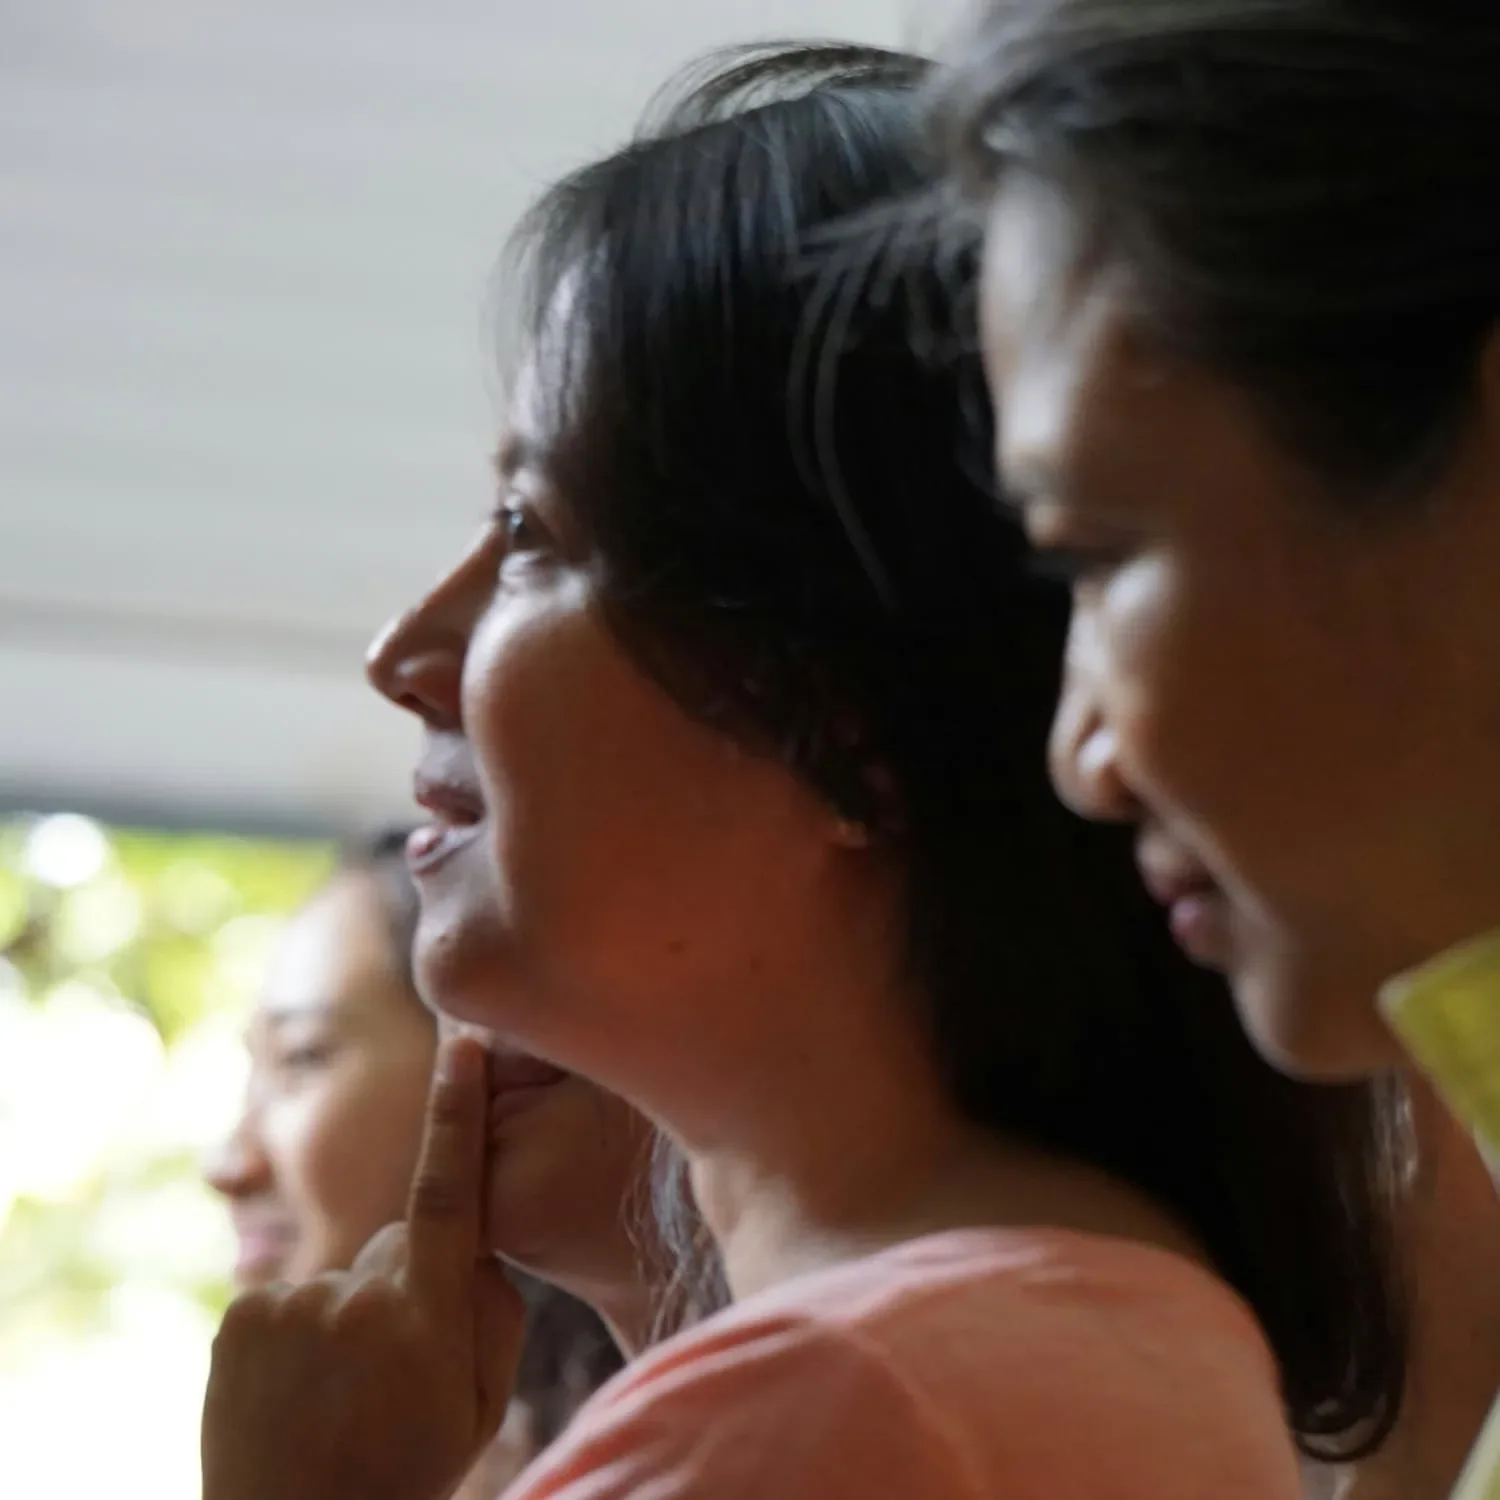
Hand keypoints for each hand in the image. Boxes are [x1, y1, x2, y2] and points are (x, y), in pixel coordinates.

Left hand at [202, 1034, 524, 1499]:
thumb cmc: (405, 1470)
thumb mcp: (481, 1403)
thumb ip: (493, 1310)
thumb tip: (473, 1247)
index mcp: (423, 1317)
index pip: (447, 1191)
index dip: (455, 1111)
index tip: (460, 1042)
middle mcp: (352, 1298)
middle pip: (403, 1240)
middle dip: (411, 1277)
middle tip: (398, 1362)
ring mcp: (289, 1304)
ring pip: (347, 1272)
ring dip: (353, 1310)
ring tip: (341, 1389)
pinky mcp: (241, 1314)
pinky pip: (295, 1292)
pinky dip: (302, 1325)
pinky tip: (300, 1386)